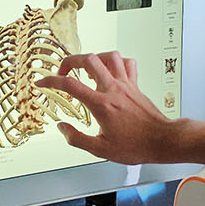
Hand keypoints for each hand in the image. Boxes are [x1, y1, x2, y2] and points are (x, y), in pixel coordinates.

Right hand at [36, 51, 183, 164]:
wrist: (162, 140)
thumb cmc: (136, 146)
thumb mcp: (100, 149)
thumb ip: (76, 138)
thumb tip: (62, 128)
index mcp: (101, 104)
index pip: (70, 84)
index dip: (51, 81)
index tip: (42, 83)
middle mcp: (113, 89)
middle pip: (88, 59)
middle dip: (70, 61)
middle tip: (63, 72)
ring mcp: (126, 84)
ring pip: (109, 55)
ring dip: (94, 58)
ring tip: (86, 69)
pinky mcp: (135, 85)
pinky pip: (127, 63)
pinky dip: (116, 62)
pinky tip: (110, 71)